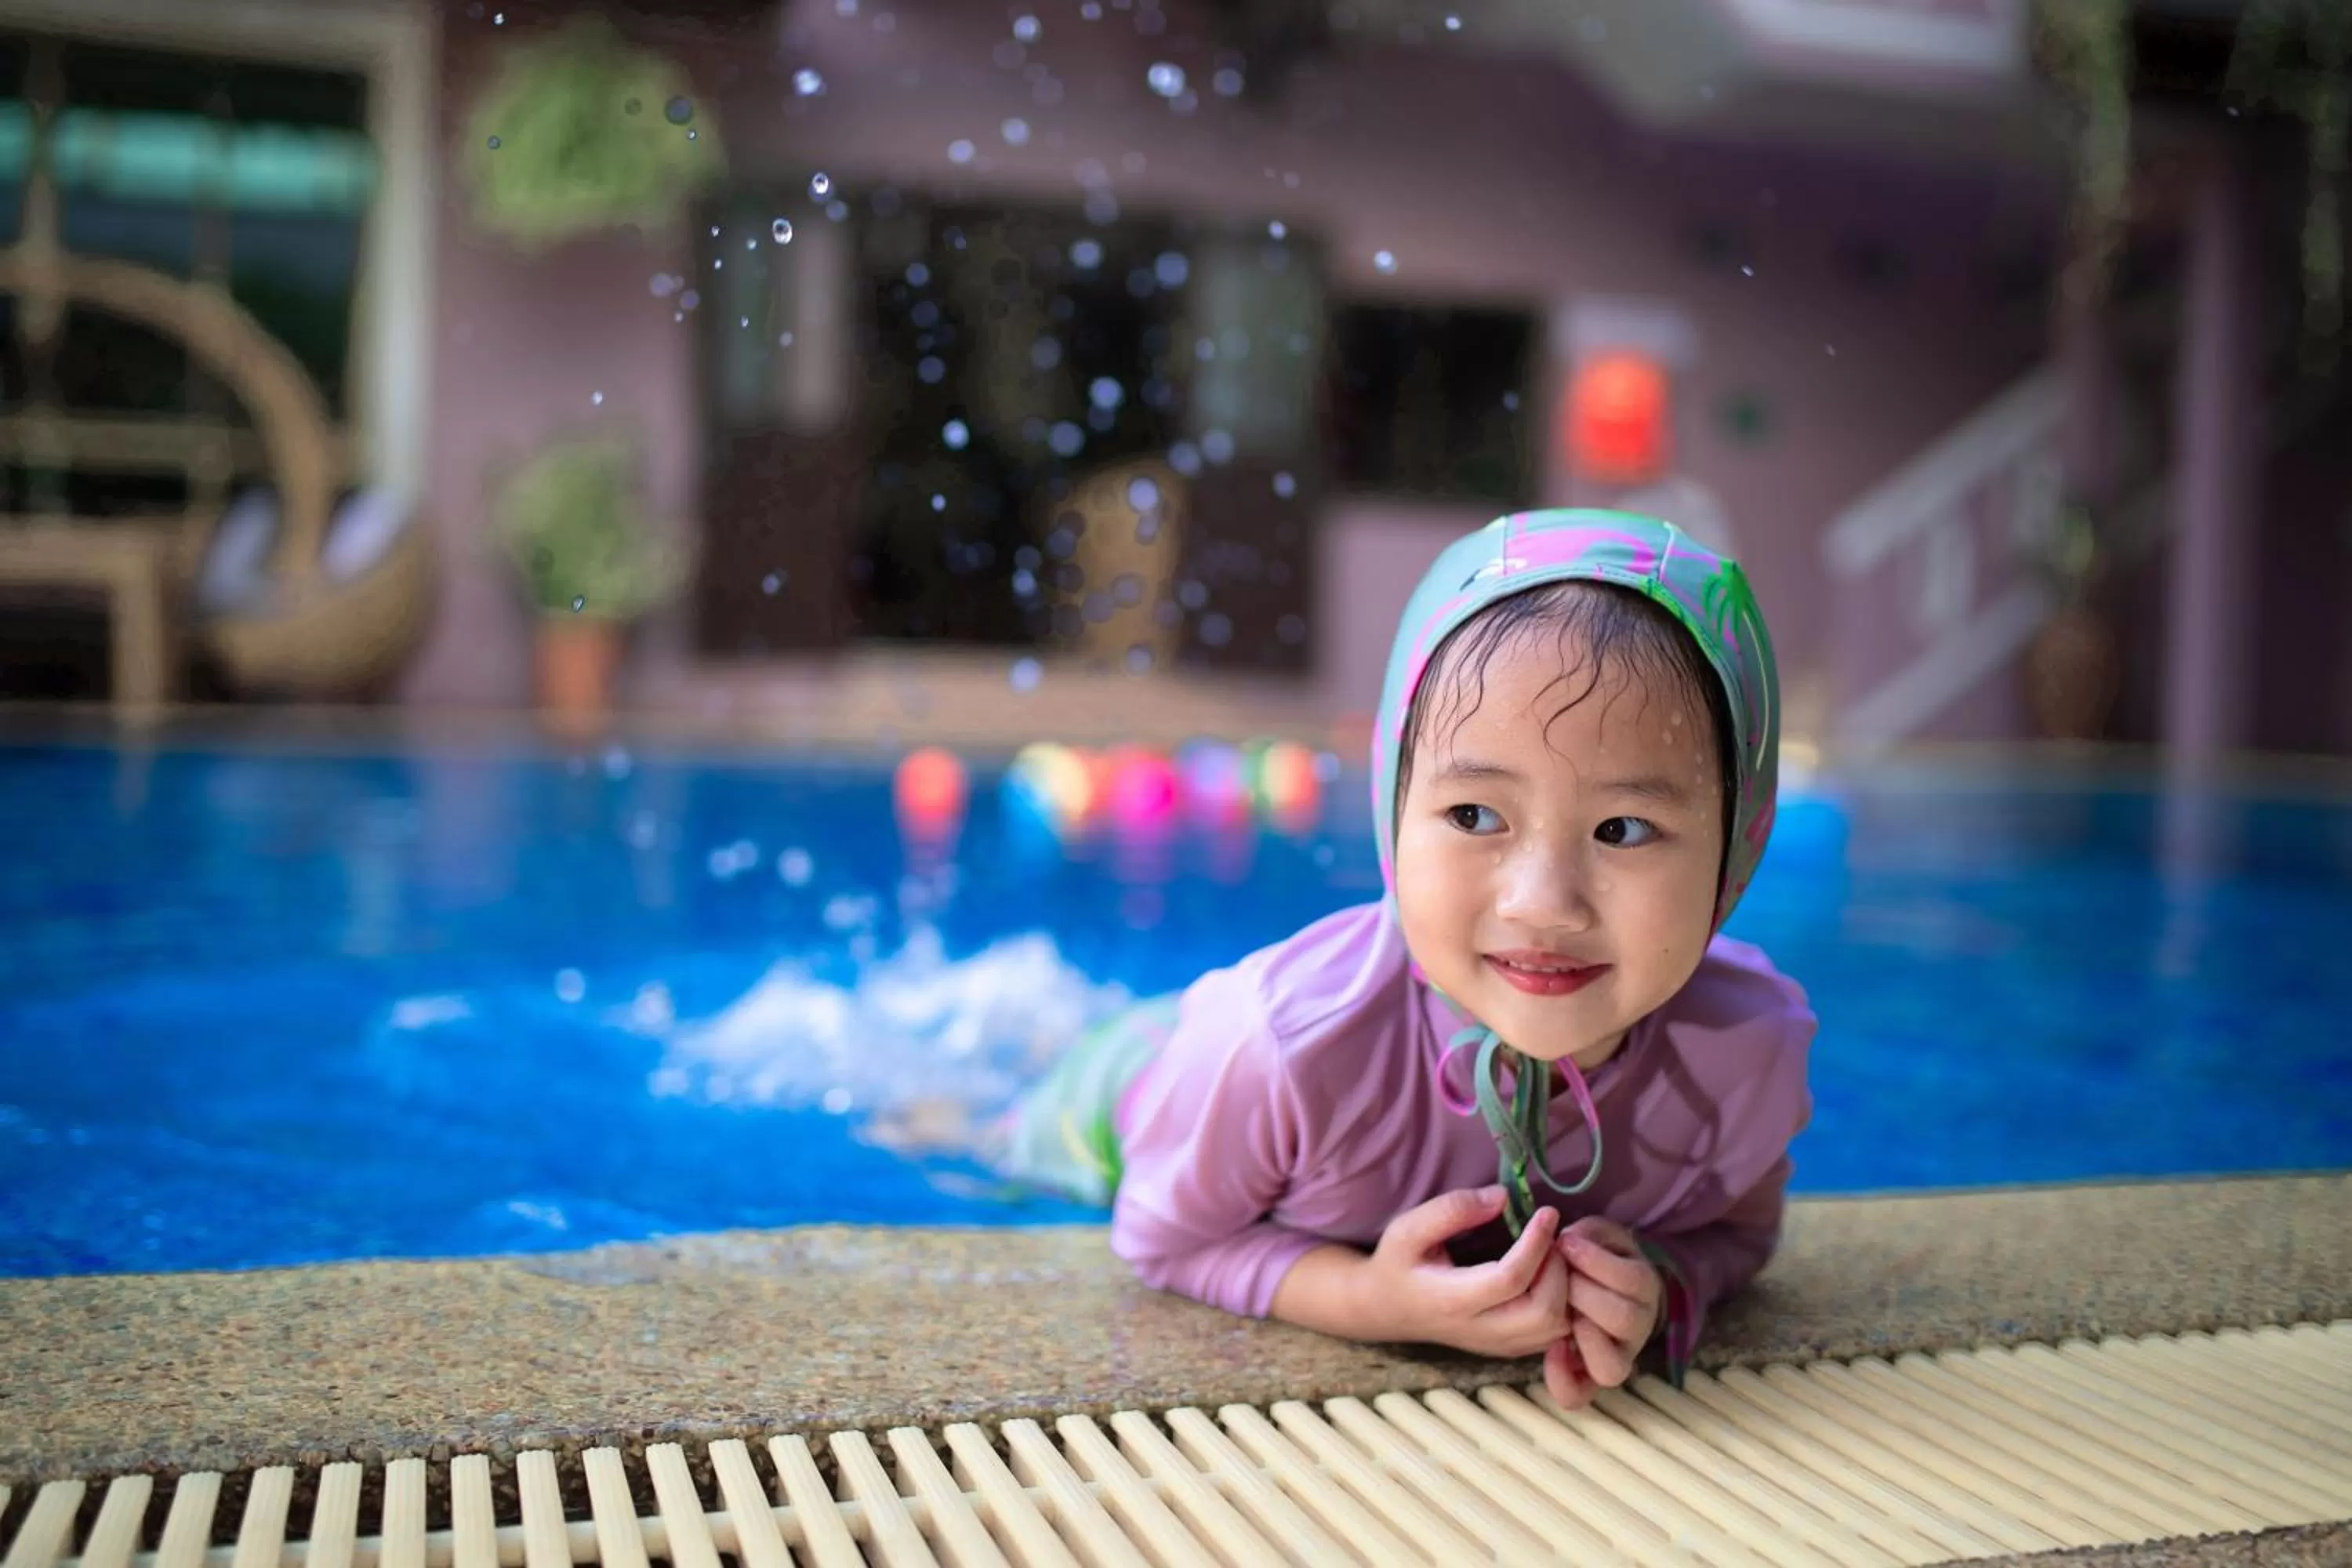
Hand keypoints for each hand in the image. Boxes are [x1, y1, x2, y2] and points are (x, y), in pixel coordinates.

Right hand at [1363, 1187, 1571, 1358]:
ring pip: (1555, 1329)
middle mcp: (1480, 1330)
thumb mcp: (1408, 1228)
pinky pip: (1554, 1336)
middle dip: (1558, 1270)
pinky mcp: (1508, 1349)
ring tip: (1555, 1255)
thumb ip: (1452, 1210)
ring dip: (1566, 1289)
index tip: (1547, 1212)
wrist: (1385, 1309)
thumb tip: (1503, 1197)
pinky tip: (1551, 1276)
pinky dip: (1565, 1305)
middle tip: (1555, 1237)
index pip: (1511, 1279)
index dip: (1537, 1244)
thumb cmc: (1397, 1264)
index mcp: (1452, 1299)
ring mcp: (1497, 1346)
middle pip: (1543, 1313)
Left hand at [1543, 1216, 1663, 1408]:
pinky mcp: (1587, 1376)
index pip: (1632, 1280)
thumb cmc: (1593, 1255)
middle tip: (1563, 1278)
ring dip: (1583, 1338)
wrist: (1589, 1285)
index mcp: (1644, 1287)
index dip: (1594, 1260)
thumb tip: (1569, 1243)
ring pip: (1610, 1369)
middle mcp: (1639, 1328)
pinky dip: (1562, 1380)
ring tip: (1565, 1314)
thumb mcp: (1595, 1233)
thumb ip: (1587, 1234)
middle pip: (1622, 1320)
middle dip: (1583, 1293)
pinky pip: (1578, 1396)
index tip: (1566, 1242)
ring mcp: (1616, 1357)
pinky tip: (1552, 1349)